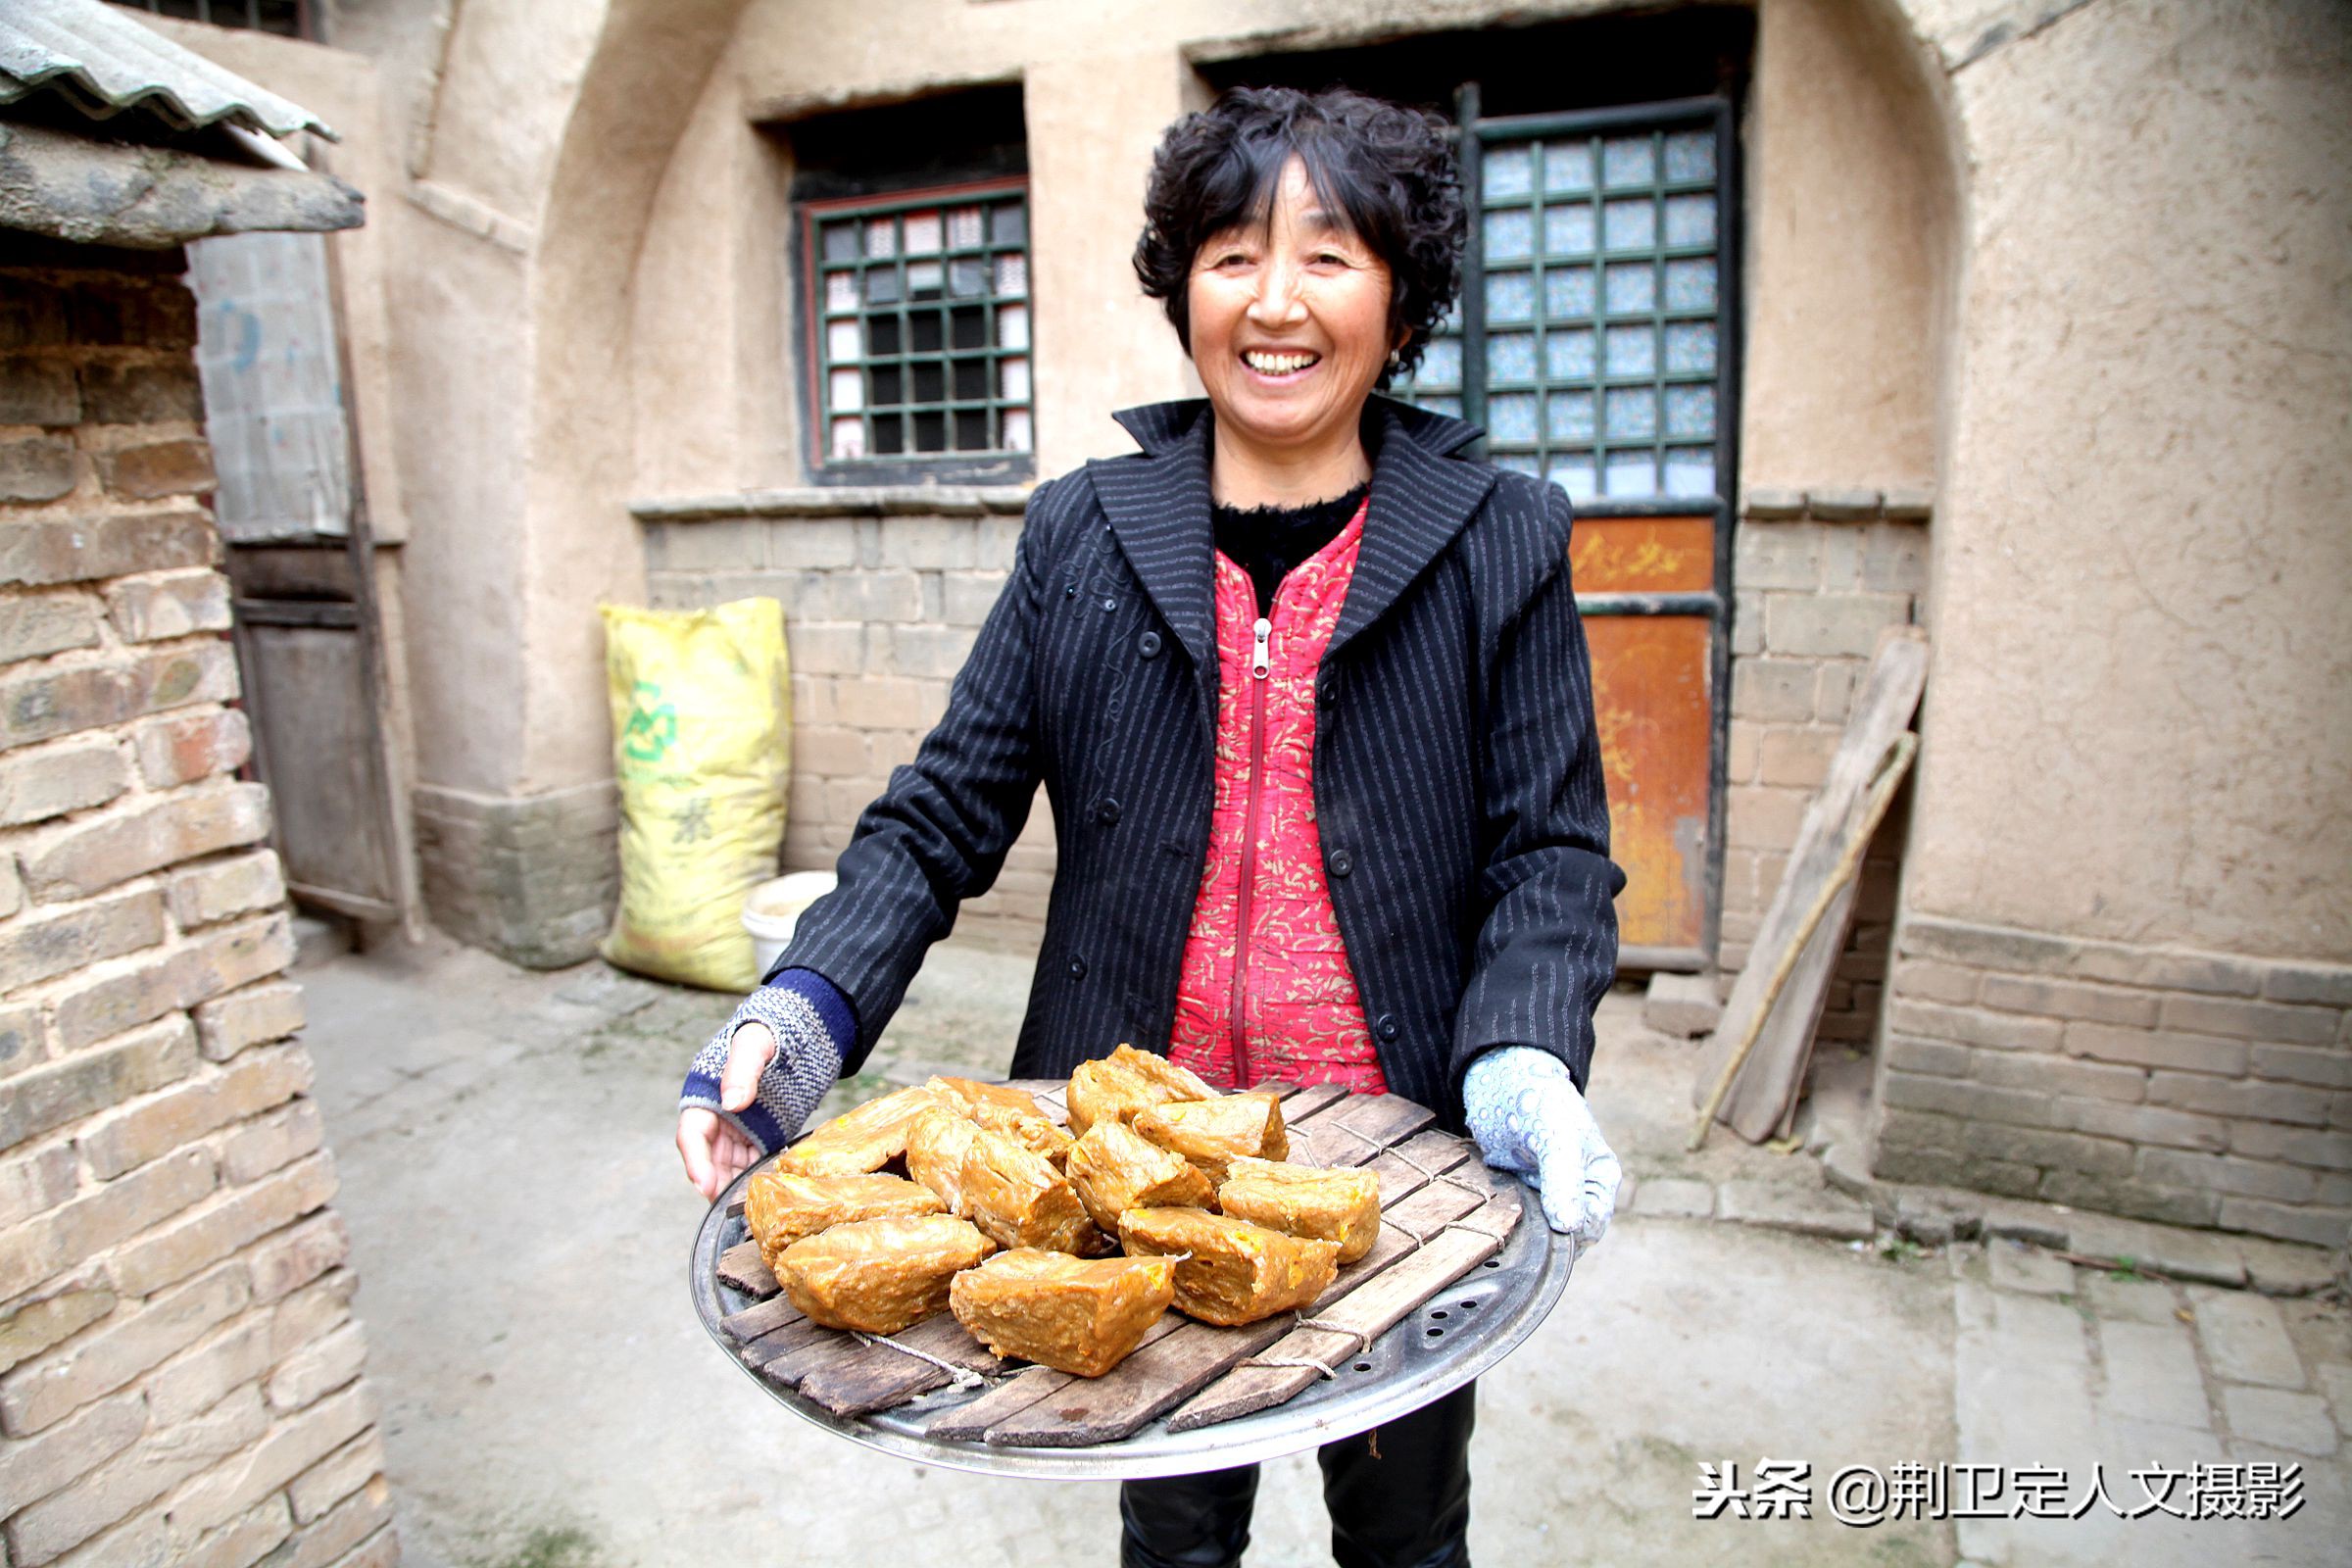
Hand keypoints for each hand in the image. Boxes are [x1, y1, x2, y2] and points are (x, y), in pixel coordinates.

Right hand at [676, 975, 848, 1201]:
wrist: (799, 1031)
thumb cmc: (768, 1032)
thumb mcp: (753, 1045)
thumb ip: (741, 1071)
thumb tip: (733, 1102)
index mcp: (705, 1097)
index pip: (692, 1136)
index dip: (696, 1163)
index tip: (705, 1186)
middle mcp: (718, 1118)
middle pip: (709, 1159)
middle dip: (717, 1183)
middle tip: (730, 1207)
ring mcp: (739, 1129)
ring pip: (730, 1165)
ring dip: (735, 1185)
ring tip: (747, 1207)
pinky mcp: (760, 1135)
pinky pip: (753, 1161)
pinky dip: (756, 1176)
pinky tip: (766, 1191)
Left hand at [1462, 1046, 1621, 1253]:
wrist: (1502, 1077)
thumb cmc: (1543, 1099)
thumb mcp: (1560, 1138)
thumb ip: (1565, 1181)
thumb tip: (1569, 1226)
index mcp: (1599, 1181)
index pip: (1589, 1228)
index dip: (1569, 1233)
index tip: (1545, 1222)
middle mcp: (1575, 1193)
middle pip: (1562, 1236)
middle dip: (1542, 1232)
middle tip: (1519, 1212)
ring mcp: (1543, 1194)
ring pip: (1535, 1231)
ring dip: (1520, 1225)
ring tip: (1505, 1203)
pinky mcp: (1515, 1191)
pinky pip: (1512, 1218)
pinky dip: (1502, 1215)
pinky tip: (1493, 1202)